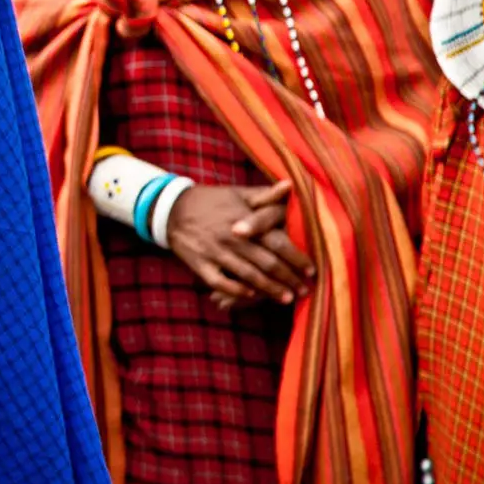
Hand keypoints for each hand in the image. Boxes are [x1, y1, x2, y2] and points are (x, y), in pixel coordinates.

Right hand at [166, 181, 313, 306]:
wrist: (171, 208)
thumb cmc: (211, 201)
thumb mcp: (237, 193)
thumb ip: (265, 195)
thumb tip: (292, 185)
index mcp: (244, 220)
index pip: (276, 241)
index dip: (296, 256)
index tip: (312, 269)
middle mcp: (231, 238)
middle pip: (266, 262)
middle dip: (289, 278)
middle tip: (305, 290)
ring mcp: (215, 252)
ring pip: (248, 275)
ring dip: (270, 289)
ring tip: (287, 298)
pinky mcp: (200, 265)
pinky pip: (221, 282)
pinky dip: (238, 290)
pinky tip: (252, 295)